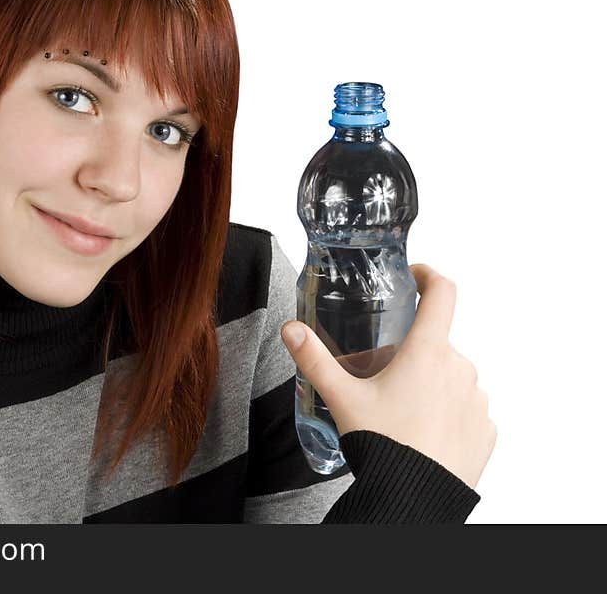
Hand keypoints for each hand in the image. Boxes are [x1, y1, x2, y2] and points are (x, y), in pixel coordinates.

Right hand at [281, 263, 496, 489]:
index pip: (443, 293)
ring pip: (452, 377)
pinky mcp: (486, 429)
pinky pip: (466, 409)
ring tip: (402, 412)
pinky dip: (447, 413)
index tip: (416, 279)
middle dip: (412, 354)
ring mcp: (477, 400)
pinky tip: (423, 432)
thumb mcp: (342, 397)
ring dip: (431, 384)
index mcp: (428, 352)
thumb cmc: (383, 444)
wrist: (413, 500)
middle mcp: (461, 369)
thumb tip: (290, 329)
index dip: (430, 276)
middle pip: (436, 345)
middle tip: (384, 378)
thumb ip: (314, 359)